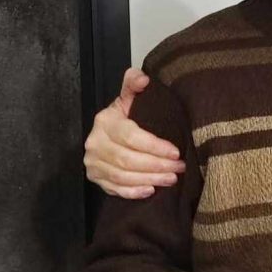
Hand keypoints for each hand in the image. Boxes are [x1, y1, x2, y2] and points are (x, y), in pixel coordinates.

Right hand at [83, 68, 185, 197]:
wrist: (111, 132)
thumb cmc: (127, 116)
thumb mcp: (130, 98)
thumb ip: (134, 84)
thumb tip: (143, 78)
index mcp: (105, 121)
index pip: (131, 136)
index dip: (154, 146)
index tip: (176, 152)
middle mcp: (94, 143)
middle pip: (128, 159)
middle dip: (157, 165)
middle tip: (179, 168)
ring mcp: (93, 163)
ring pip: (123, 176)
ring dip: (149, 179)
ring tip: (171, 178)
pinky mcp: (96, 178)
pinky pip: (114, 189)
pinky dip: (133, 192)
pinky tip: (150, 191)